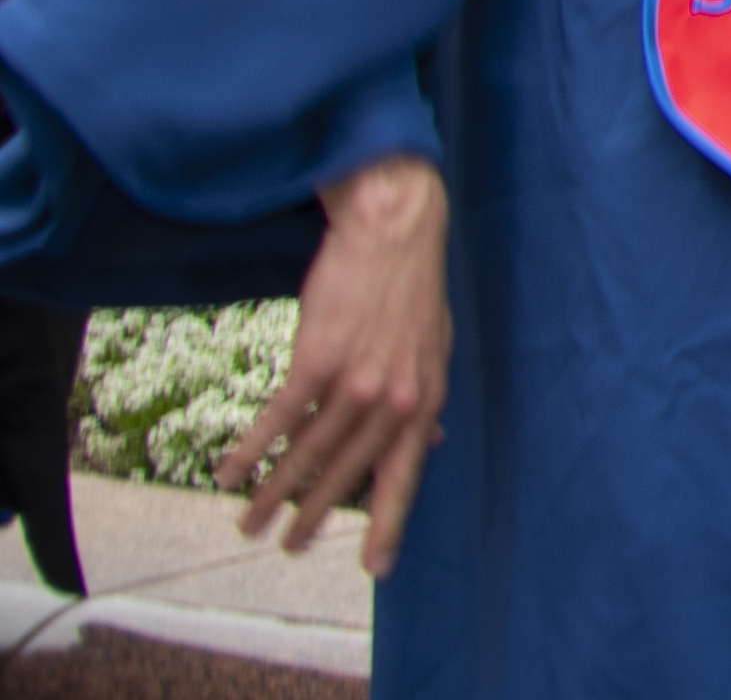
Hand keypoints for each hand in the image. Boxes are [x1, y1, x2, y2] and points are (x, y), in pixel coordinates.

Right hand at [234, 154, 446, 570]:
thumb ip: (426, 402)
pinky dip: (251, 450)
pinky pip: (278, 419)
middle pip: (348, 475)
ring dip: (273, 493)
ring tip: (249, 523)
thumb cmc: (410, 290)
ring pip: (308, 454)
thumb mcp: (434, 350)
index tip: (376, 567)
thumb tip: (431, 444)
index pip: (406, 476)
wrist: (395, 230)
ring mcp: (358, 380)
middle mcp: (396, 399)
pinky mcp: (319, 358)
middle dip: (315, 517)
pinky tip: (229, 475)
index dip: (390, 523)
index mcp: (426, 401)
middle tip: (290, 550)